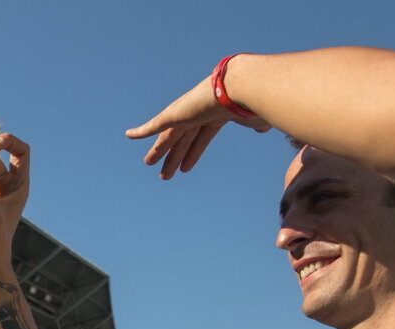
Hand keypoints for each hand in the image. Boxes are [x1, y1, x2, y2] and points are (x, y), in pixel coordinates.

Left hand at [125, 73, 270, 179]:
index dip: (193, 155)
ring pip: (167, 138)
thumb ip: (256, 124)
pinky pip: (153, 125)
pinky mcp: (173, 114)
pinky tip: (129, 135)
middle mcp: (197, 114)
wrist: (238, 87)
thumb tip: (265, 127)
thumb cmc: (250, 102)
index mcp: (214, 117)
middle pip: (181, 141)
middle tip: (164, 175)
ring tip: (149, 164)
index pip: (201, 139)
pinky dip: (141, 131)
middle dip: (173, 157)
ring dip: (158, 152)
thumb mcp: (255, 117)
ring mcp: (184, 113)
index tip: (185, 169)